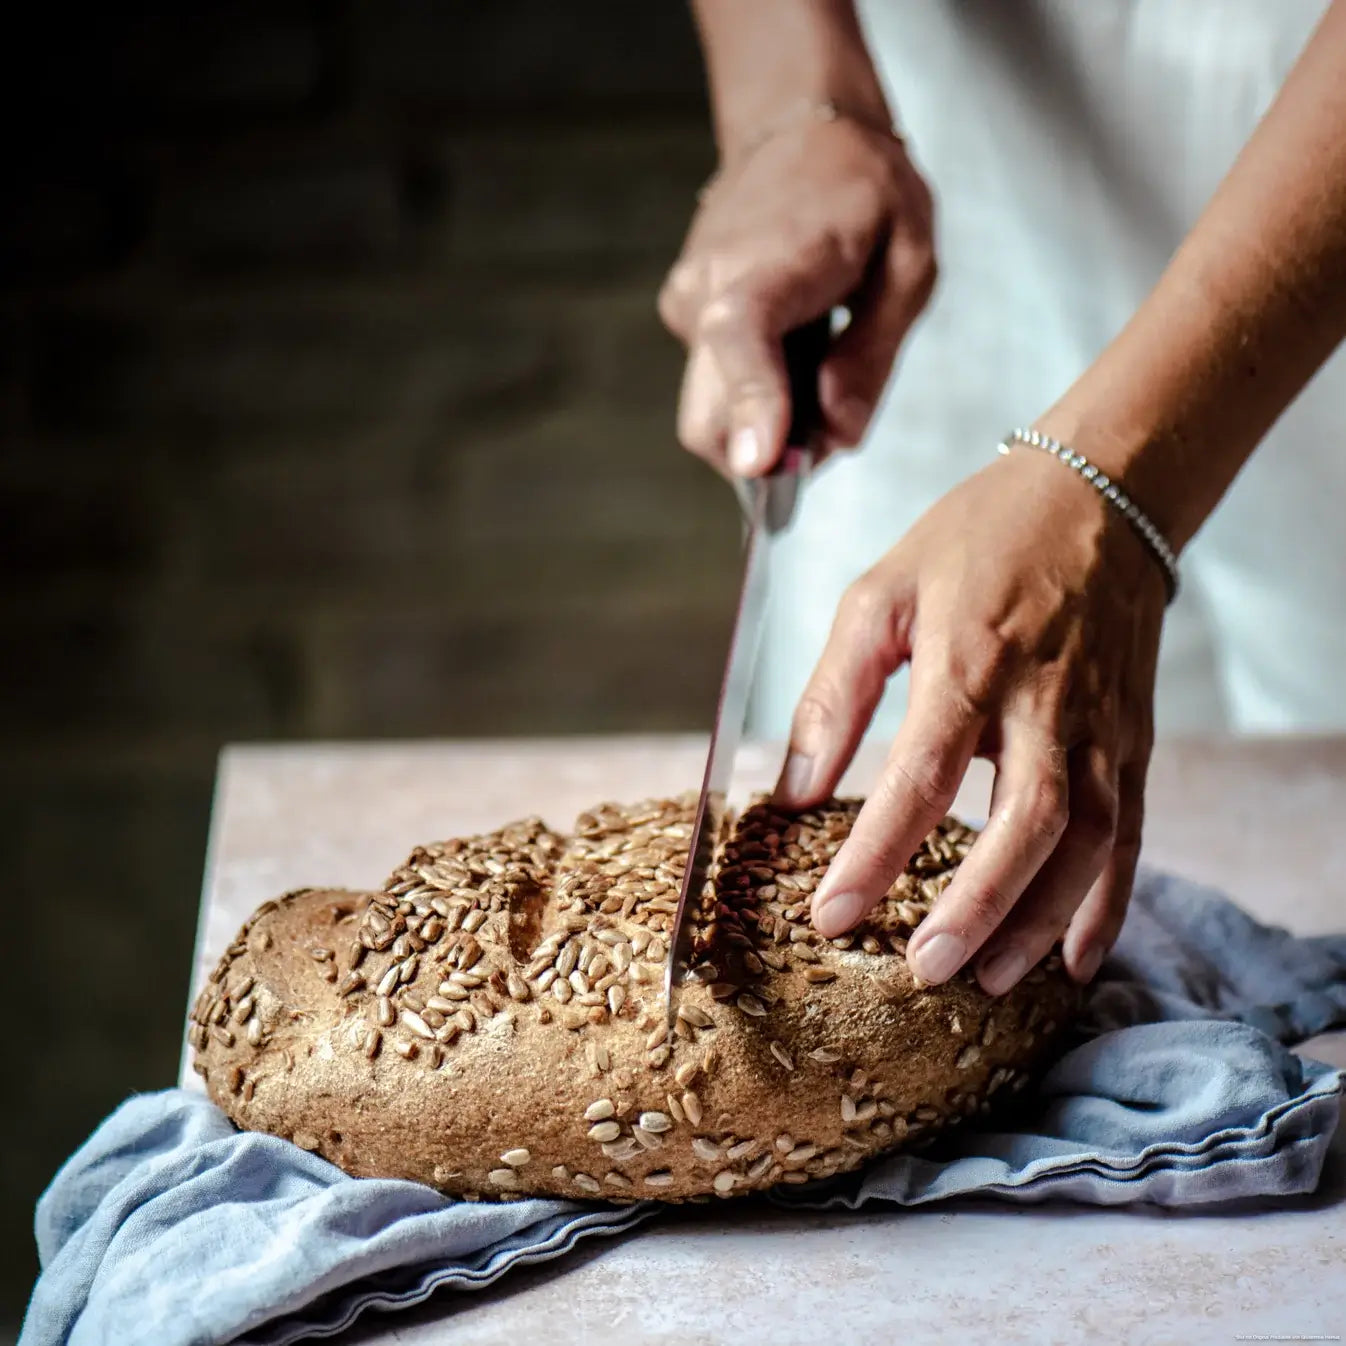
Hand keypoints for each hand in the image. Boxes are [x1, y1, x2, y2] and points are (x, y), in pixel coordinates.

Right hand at [658, 113, 934, 475]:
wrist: (797, 129)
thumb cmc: (862, 191)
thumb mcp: (907, 266)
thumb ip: (871, 357)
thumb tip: (837, 435)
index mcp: (766, 267)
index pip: (741, 340)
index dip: (752, 406)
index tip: (762, 462)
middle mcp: (705, 291)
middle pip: (710, 418)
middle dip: (766, 454)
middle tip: (829, 428)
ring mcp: (685, 309)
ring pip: (712, 414)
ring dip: (766, 424)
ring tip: (819, 364)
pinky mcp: (684, 319)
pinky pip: (715, 388)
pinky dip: (756, 397)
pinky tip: (794, 347)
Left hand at [774, 446, 1166, 993]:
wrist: (1100, 497)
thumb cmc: (976, 542)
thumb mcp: (878, 593)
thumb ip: (833, 694)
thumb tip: (793, 792)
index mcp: (971, 659)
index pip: (921, 776)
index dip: (875, 853)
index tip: (830, 915)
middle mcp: (1047, 701)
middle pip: (1026, 823)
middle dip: (976, 908)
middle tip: (923, 972)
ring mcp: (1103, 725)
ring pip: (1090, 842)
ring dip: (1041, 920)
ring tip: (988, 981)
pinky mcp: (1136, 741)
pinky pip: (1133, 835)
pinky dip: (1108, 904)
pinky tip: (1072, 958)